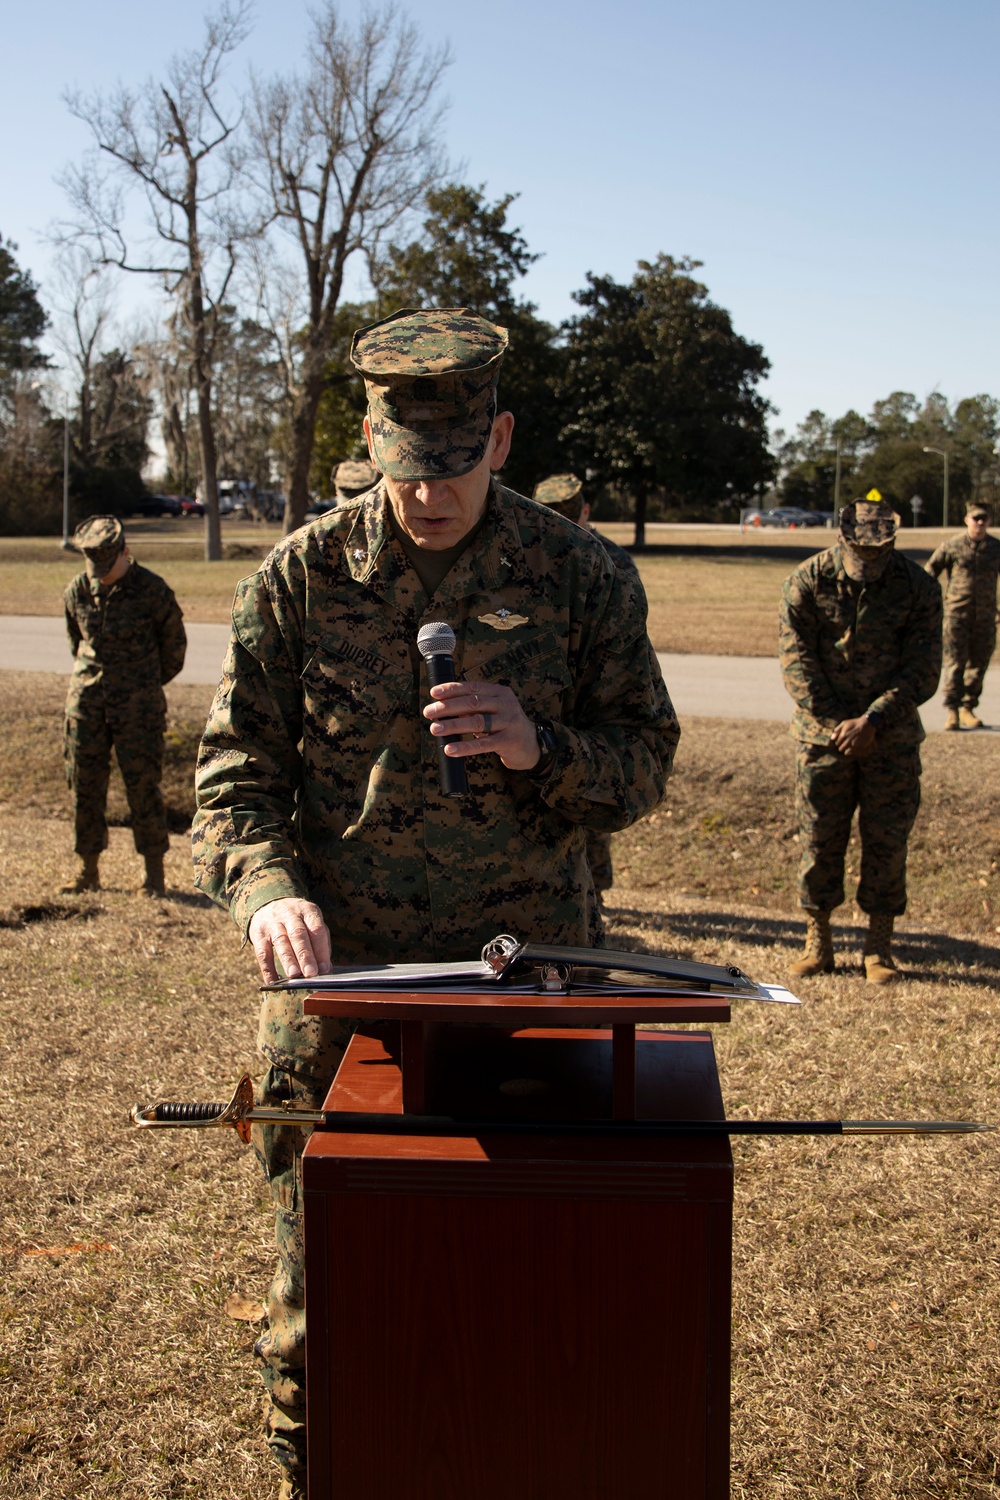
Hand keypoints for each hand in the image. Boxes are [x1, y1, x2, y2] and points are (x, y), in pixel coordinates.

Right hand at [248, 898, 331, 983]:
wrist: (270, 904)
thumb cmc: (298, 921)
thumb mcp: (312, 923)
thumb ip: (321, 944)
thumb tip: (326, 970)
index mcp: (308, 911)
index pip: (316, 929)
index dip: (321, 949)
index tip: (324, 968)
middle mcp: (290, 914)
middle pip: (298, 934)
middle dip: (305, 955)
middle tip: (311, 973)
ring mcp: (272, 922)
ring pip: (280, 941)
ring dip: (288, 960)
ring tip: (294, 975)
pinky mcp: (258, 933)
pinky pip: (262, 952)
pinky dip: (267, 969)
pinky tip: (273, 981)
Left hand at [423, 678, 540, 770]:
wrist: (532, 745)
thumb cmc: (505, 725)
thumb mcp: (493, 711)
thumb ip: (473, 707)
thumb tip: (443, 707)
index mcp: (500, 692)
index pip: (473, 687)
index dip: (452, 689)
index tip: (434, 693)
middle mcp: (506, 704)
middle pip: (473, 702)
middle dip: (448, 707)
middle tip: (429, 712)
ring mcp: (509, 722)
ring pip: (476, 722)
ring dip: (453, 725)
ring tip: (435, 729)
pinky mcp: (509, 741)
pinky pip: (483, 744)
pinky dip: (464, 746)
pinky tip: (450, 749)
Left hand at [830, 716, 876, 758]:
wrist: (867, 724)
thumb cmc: (855, 723)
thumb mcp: (844, 723)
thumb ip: (837, 730)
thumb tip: (832, 738)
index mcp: (843, 735)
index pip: (837, 743)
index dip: (838, 743)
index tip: (840, 742)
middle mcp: (848, 740)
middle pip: (841, 748)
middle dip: (841, 748)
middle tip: (843, 746)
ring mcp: (854, 744)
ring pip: (846, 752)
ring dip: (846, 751)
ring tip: (847, 749)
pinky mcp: (860, 746)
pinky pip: (853, 752)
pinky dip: (851, 752)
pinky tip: (852, 750)